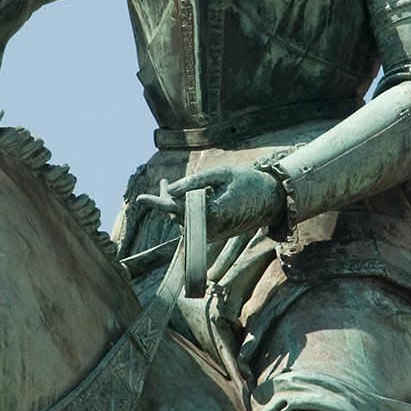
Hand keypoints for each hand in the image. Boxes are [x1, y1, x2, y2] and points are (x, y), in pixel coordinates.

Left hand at [136, 164, 284, 241]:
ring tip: (172, 186)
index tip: (140, 199)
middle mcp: (209, 227)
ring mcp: (210, 234)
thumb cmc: (246, 182)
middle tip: (163, 181)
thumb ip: (194, 181)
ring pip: (182, 218)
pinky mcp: (211, 236)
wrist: (270, 200)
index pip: (179, 207)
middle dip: (168, 197)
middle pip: (177, 212)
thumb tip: (170, 189)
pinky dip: (185, 209)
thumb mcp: (221, 174)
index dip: (159, 202)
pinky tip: (185, 196)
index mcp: (213, 211)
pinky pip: (190, 222)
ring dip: (176, 202)